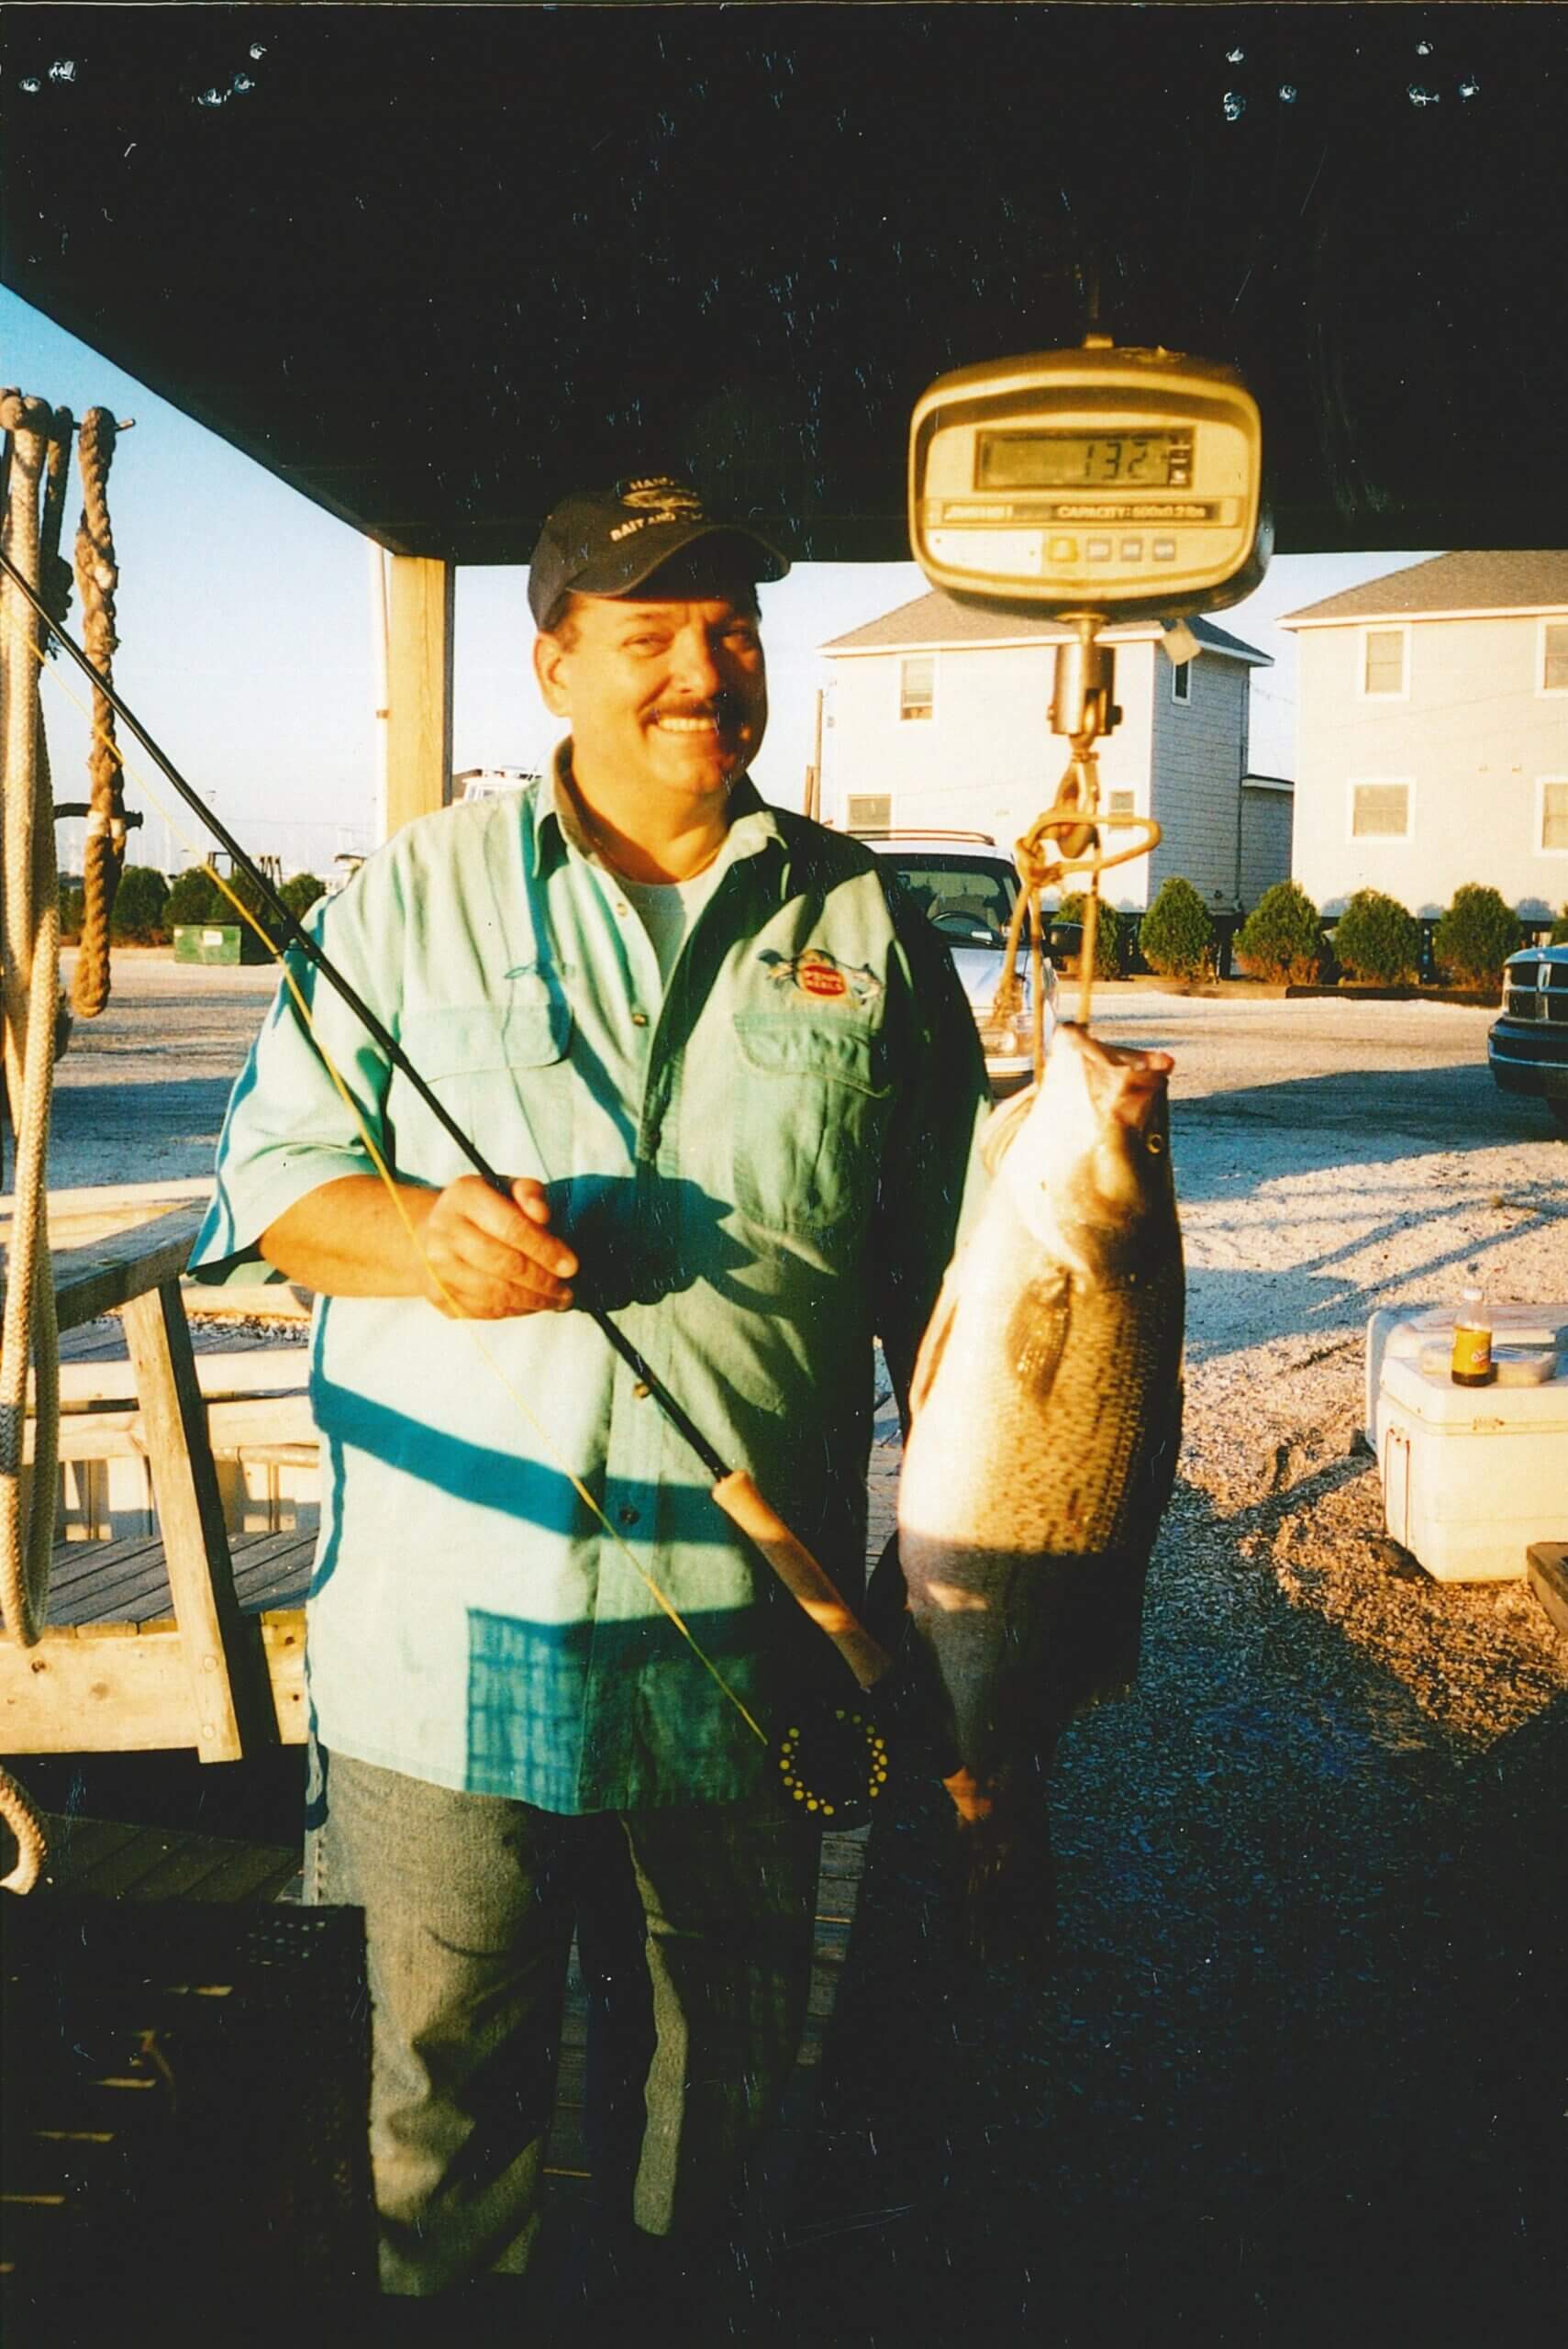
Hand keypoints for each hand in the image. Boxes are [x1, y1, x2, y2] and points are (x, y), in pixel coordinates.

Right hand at [416, 1176, 577, 1318]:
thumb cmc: (484, 1209)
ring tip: (557, 1300)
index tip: (572, 1266)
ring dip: (534, 1301)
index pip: (512, 1227)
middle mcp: (445, 1230)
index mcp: (465, 1196)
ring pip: (496, 1293)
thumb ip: (530, 1193)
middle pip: (505, 1264)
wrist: (434, 1233)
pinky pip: (485, 1310)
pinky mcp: (439, 1295)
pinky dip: (515, 1311)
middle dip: (544, 1281)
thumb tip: (542, 1214)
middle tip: (568, 1290)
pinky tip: (532, 1305)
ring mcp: (438, 1266)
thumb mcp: (507, 1188)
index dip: (546, 1250)